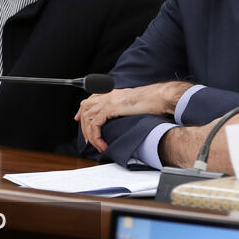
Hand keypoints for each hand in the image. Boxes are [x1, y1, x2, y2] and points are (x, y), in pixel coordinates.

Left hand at [75, 80, 193, 151]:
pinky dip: (96, 136)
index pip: (92, 98)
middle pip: (86, 107)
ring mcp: (108, 100)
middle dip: (83, 125)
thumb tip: (123, 117)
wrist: (159, 97)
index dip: (83, 110)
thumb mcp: (134, 104)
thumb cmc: (153, 101)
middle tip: (87, 139)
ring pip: (88, 117)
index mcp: (114, 93)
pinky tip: (102, 144)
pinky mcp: (110, 108)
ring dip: (90, 134)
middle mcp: (109, 95)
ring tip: (97, 145)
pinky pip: (95, 124)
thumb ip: (125, 108)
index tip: (80, 119)